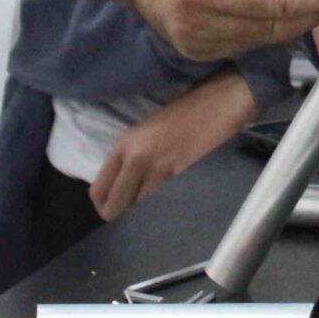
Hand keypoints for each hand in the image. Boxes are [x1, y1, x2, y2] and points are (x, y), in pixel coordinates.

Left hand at [91, 71, 255, 218]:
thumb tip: (125, 183)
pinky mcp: (180, 174)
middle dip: (118, 214)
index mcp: (124, 144)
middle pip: (113, 205)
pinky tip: (166, 201)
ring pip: (136, 208)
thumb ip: (132, 155)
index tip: (114, 206)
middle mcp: (135, 158)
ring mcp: (158, 168)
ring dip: (139, 213)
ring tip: (149, 208)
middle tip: (129, 215)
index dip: (103, 204)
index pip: (98, 189)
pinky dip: (158, 206)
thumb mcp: (148, 130)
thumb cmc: (186, 110)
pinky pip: (159, 200)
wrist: (220, 102)